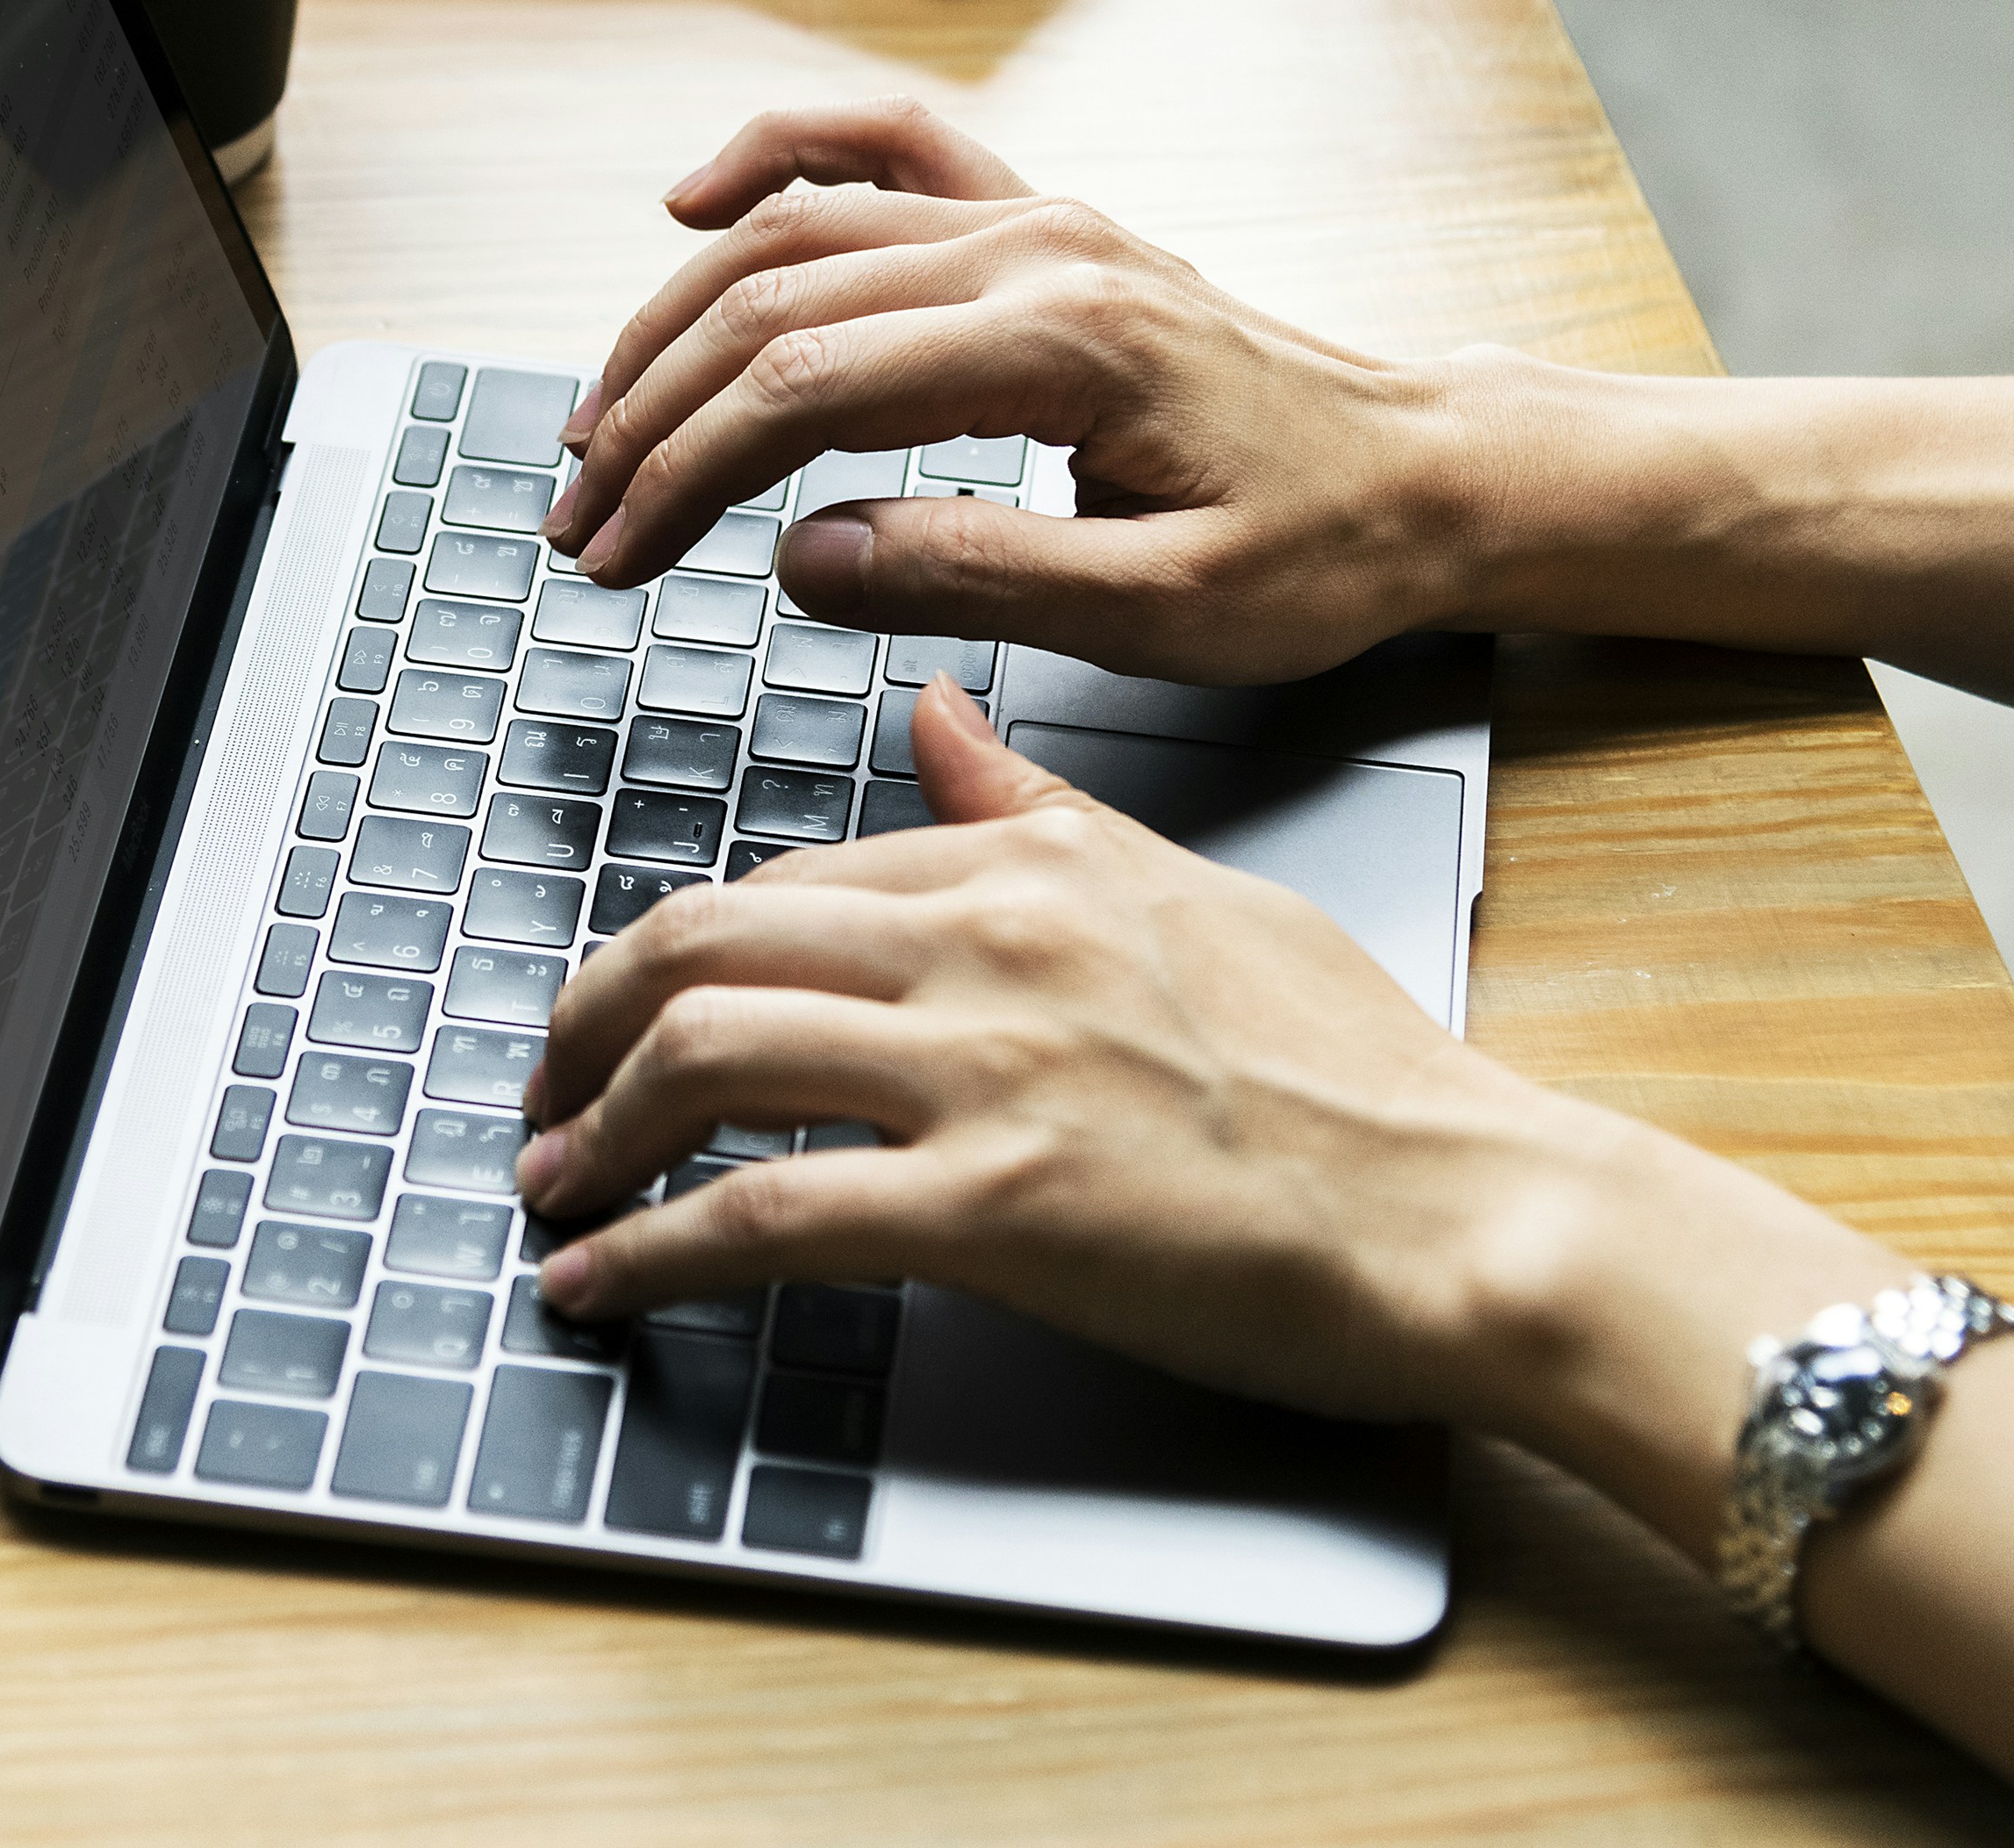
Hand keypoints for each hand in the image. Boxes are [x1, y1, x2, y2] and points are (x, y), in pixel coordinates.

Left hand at [519, 678, 1615, 1426]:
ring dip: (593, 1133)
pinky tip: (597, 1288)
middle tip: (548, 1093)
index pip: (792, 883)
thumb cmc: (1355, 1071)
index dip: (681, 956)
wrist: (1465, 1205)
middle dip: (587, 1021)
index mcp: (1029, 865)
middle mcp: (988, 942)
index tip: (635, 1019)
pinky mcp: (997, 1208)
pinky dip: (650, 1254)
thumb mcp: (1191, 892)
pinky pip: (763, 1218)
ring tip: (554, 1192)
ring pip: (706, 1057)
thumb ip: (1042, 812)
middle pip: (705, 943)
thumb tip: (938, 724)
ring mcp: (987, 1070)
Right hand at [540, 98, 1482, 684]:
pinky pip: (883, 150)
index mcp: (1063, 343)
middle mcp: (1037, 250)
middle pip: (775, 297)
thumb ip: (978, 577)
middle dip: (653, 410)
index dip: (685, 470)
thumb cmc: (1318, 552)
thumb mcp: (1164, 612)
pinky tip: (694, 200)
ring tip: (601, 420)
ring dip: (677, 319)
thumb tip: (804, 558)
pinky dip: (777, 158)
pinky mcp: (1043, 225)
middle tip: (581, 519)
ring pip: (800, 228)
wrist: (1428, 476)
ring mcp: (1038, 220)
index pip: (808, 386)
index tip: (617, 553)